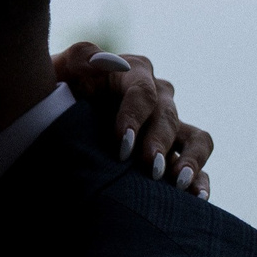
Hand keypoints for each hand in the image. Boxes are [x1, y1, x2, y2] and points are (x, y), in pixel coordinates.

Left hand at [53, 43, 214, 199]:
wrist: (56, 119)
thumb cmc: (59, 92)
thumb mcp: (62, 70)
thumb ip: (80, 58)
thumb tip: (103, 60)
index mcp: (134, 73)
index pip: (142, 92)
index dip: (135, 117)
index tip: (122, 144)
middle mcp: (158, 96)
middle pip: (168, 118)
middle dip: (159, 143)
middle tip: (149, 168)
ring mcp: (170, 125)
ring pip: (195, 138)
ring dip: (190, 160)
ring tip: (178, 183)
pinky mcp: (175, 151)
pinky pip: (196, 164)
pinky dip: (201, 179)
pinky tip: (197, 198)